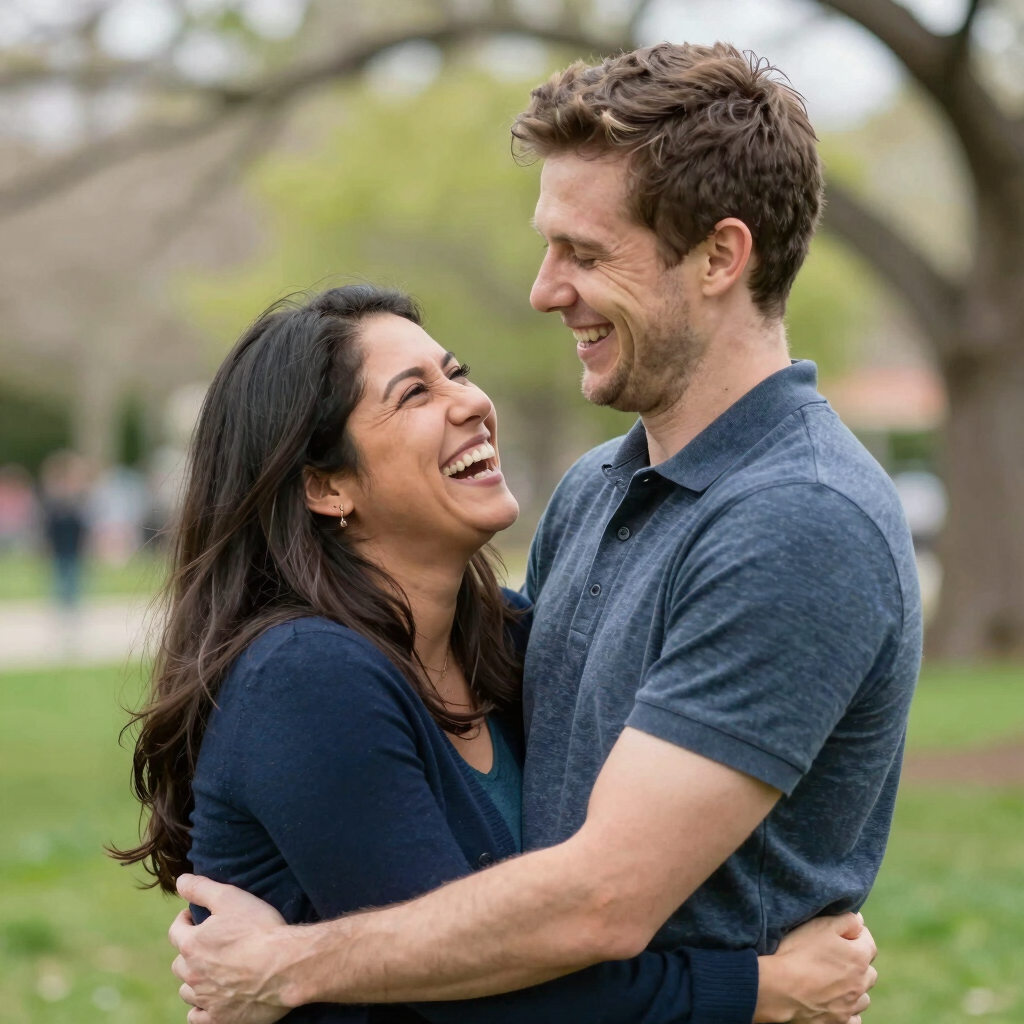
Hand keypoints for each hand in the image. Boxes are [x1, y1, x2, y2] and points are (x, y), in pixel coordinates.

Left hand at [170, 874, 296, 1023]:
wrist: (285, 966)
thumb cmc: (259, 929)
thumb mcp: (230, 897)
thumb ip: (202, 888)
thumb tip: (181, 880)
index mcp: (192, 945)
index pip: (176, 931)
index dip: (184, 920)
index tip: (195, 916)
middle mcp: (194, 974)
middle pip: (179, 963)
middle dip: (188, 951)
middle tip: (207, 943)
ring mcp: (206, 999)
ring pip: (187, 991)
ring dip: (194, 980)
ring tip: (210, 971)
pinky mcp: (221, 1018)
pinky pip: (197, 1017)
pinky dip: (200, 1008)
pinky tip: (211, 999)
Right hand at [754, 913, 877, 1023]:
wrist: (780, 989)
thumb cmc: (799, 952)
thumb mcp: (821, 925)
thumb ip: (846, 920)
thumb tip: (859, 921)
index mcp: (859, 957)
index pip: (868, 941)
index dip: (856, 933)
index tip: (841, 931)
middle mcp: (860, 983)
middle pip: (868, 970)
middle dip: (858, 962)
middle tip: (836, 956)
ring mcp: (850, 1005)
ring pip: (863, 996)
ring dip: (856, 988)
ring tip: (837, 981)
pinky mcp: (838, 1021)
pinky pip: (854, 1018)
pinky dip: (850, 1011)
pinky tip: (837, 1003)